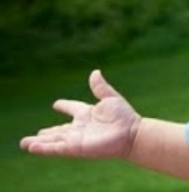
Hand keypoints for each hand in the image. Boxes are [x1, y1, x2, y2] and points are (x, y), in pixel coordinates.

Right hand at [19, 70, 140, 158]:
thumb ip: (100, 87)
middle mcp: (80, 127)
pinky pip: (57, 149)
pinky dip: (44, 148)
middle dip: (46, 134)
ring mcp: (77, 139)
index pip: (73, 108)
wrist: (131, 132)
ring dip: (39, 143)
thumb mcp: (110, 98)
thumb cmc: (124, 116)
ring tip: (25, 143)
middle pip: (58, 131)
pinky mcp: (76, 148)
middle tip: (34, 135)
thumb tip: (95, 72)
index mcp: (87, 113)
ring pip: (53, 141)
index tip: (56, 104)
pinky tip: (32, 148)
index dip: (65, 105)